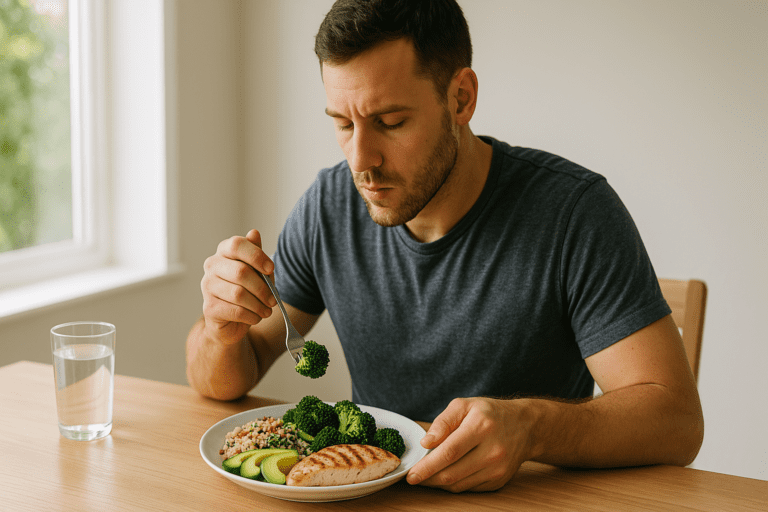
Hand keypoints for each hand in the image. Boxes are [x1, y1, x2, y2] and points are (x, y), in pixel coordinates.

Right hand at [200, 229, 276, 344]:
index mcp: (224, 252)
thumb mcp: (258, 272)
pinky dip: (251, 316)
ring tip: (267, 311)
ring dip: (258, 305)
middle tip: (273, 300)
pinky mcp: (208, 308)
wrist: (230, 321)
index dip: (256, 255)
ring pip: (238, 294)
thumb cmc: (247, 290)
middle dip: (262, 288)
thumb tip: (254, 233)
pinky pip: (235, 310)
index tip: (271, 269)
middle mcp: (212, 266)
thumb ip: (257, 255)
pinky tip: (256, 317)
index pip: (236, 244)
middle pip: (240, 272)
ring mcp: (207, 286)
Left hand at [406, 397, 534, 492]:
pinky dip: (453, 484)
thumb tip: (426, 442)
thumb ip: (443, 422)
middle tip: (413, 477)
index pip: (449, 452)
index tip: (412, 473)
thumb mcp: (464, 405)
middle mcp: (492, 450)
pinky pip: (468, 488)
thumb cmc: (490, 413)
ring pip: (459, 485)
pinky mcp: (498, 481)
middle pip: (453, 473)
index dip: (427, 466)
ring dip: (438, 483)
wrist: (525, 427)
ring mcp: (497, 469)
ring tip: (427, 475)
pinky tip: (446, 475)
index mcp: (481, 427)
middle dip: (428, 478)